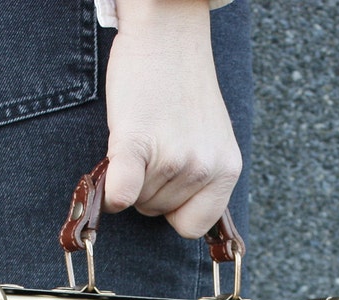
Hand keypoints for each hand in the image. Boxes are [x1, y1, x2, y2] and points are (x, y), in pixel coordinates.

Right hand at [103, 0, 241, 237]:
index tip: (168, 185)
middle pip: (160, 214)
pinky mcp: (137, 139)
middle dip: (149, 189)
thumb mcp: (210, 140)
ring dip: (131, 178)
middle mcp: (205, 167)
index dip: (174, 211)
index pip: (193, 227)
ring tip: (142, 136)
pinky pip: (125, 189)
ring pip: (137, 201)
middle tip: (153, 146)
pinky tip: (112, 188)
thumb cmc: (182, 90)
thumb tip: (176, 221)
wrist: (167, 33)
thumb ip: (201, 181)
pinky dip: (115, 194)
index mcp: (227, 170)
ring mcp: (174, 155)